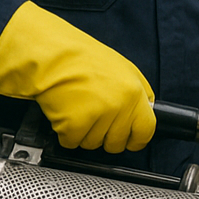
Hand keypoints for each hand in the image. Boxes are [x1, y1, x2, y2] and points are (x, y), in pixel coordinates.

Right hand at [0, 1, 155, 152]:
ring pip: (93, 144)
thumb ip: (136, 92)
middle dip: (105, 137)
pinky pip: (72, 142)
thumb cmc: (81, 58)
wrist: (52, 55)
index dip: (136, 139)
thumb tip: (142, 111)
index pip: (146, 130)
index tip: (129, 141)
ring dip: (83, 133)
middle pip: (117, 142)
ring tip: (76, 109)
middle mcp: (120, 106)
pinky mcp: (75, 125)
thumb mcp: (122, 68)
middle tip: (94, 121)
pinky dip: (65, 133)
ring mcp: (98, 116)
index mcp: (134, 92)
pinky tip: (64, 113)